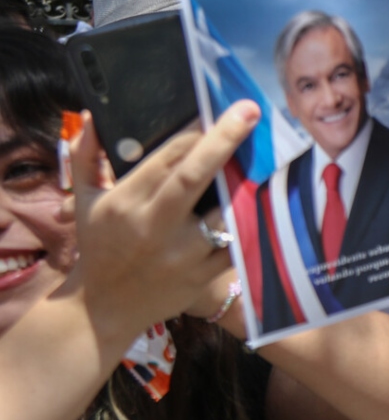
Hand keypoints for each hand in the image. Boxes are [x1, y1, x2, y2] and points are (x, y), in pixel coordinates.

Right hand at [71, 101, 259, 337]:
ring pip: (224, 211)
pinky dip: (252, 222)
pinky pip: (236, 243)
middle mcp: (155, 225)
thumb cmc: (98, 248)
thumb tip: (91, 116)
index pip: (166, 157)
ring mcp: (183, 252)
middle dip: (224, 140)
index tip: (220, 110)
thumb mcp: (85, 201)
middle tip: (251, 111)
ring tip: (271, 155)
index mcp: (127, 201)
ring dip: (248, 183)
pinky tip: (268, 199)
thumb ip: (86, 157)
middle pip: (194, 176)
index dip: (196, 132)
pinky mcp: (203, 274)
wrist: (104, 309)